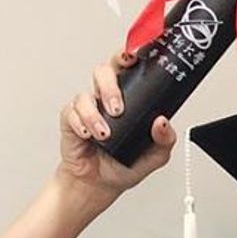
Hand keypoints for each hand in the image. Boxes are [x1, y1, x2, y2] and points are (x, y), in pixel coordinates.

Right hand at [56, 49, 176, 197]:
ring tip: (106, 133)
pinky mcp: (71, 120)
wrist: (100, 184)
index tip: (135, 53)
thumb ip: (164, 140)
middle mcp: (107, 98)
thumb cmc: (124, 164)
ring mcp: (89, 108)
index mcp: (130, 98)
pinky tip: (90, 136)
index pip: (129, 69)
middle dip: (110, 83)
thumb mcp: (155, 156)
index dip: (130, 55)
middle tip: (118, 106)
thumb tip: (162, 122)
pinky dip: (82, 124)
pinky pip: (72, 113)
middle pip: (104, 72)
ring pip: (86, 94)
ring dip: (96, 113)